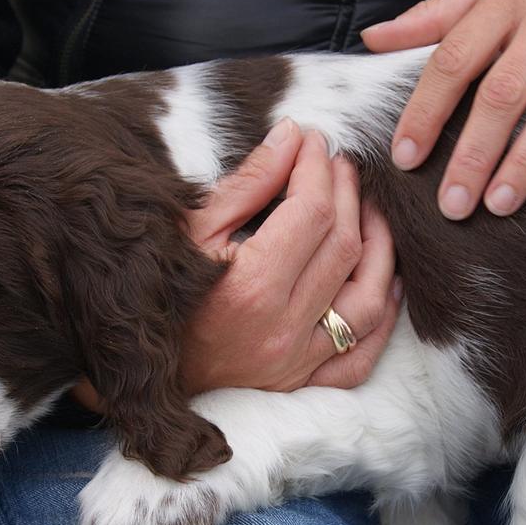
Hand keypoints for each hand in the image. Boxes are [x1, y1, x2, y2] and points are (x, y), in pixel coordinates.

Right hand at [73, 120, 400, 411]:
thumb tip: (292, 138)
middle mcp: (281, 330)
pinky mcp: (303, 387)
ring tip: (370, 211)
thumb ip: (246, 185)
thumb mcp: (189, 231)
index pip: (311, 213)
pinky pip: (362, 355)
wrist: (141, 371)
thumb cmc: (158, 293)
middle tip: (340, 165)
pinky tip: (385, 280)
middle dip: (349, 194)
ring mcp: (297, 363)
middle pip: (343, 247)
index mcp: (249, 289)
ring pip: (367, 300)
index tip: (315, 142)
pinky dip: (382, 317)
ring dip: (379, 248)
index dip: (319, 169)